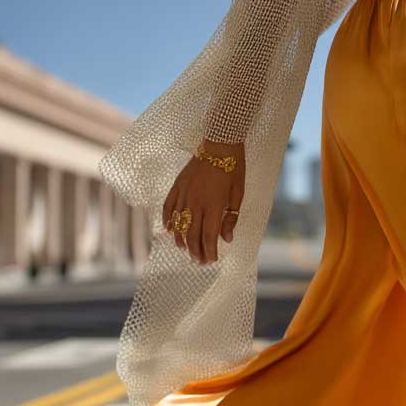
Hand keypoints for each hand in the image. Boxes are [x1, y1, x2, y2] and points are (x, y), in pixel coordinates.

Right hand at [162, 139, 244, 263]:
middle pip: (192, 234)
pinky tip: (169, 231)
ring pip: (178, 223)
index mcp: (214, 206)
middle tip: (199, 261)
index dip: (209, 251)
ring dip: (181, 240)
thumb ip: (231, 218)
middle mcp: (196, 203)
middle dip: (196, 250)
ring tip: (186, 250)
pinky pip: (168, 207)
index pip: (208, 236)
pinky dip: (167, 220)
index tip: (210, 261)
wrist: (220, 144)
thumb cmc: (233, 169)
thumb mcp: (238, 195)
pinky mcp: (177, 186)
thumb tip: (226, 238)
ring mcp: (184, 194)